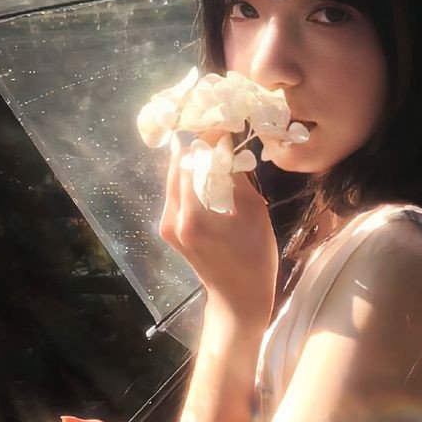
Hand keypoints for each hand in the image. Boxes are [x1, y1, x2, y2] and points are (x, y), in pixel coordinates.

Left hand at [158, 129, 278, 326]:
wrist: (239, 298)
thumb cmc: (254, 258)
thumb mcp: (253, 212)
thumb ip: (235, 177)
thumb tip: (225, 145)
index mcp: (192, 215)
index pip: (191, 160)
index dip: (206, 138)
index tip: (223, 123)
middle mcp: (171, 217)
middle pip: (177, 166)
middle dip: (196, 145)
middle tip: (219, 130)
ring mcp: (167, 224)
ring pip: (175, 178)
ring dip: (194, 160)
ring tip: (218, 147)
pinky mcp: (170, 229)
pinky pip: (177, 192)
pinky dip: (192, 177)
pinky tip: (211, 172)